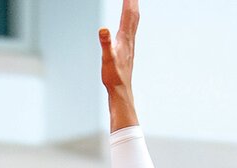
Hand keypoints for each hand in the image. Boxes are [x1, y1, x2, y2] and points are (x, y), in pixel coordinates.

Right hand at [99, 3, 139, 119]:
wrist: (121, 90)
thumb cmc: (114, 76)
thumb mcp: (107, 59)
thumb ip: (105, 43)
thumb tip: (103, 29)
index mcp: (124, 38)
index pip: (128, 13)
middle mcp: (129, 38)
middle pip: (134, 13)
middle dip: (133, 0)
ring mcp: (129, 43)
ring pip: (134, 20)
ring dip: (133, 7)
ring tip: (132, 0)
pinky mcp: (127, 48)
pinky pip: (131, 28)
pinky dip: (131, 18)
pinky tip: (129, 20)